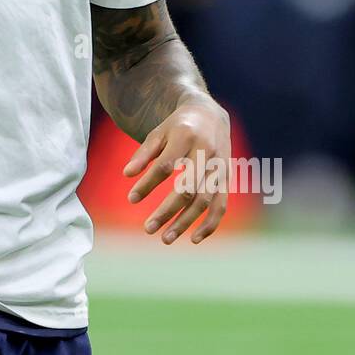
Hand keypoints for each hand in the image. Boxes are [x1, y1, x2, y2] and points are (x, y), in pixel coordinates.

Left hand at [123, 96, 230, 244]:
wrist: (209, 115)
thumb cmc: (177, 127)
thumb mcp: (158, 133)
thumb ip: (144, 153)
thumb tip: (127, 174)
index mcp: (186, 137)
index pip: (166, 165)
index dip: (148, 183)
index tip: (131, 198)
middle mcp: (207, 153)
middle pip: (188, 188)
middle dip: (167, 211)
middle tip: (147, 229)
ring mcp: (220, 167)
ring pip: (205, 200)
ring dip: (186, 222)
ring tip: (165, 239)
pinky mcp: (227, 179)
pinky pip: (221, 205)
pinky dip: (210, 224)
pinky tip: (193, 239)